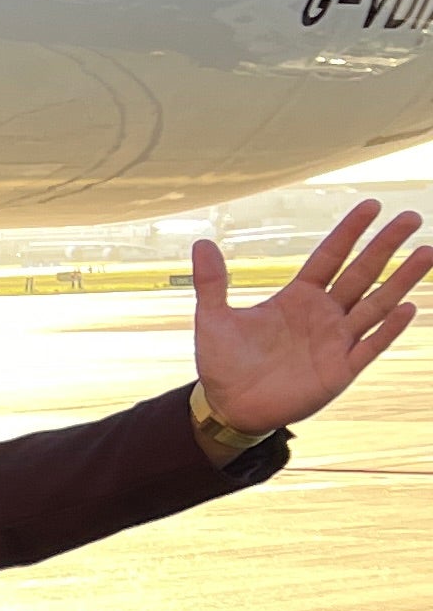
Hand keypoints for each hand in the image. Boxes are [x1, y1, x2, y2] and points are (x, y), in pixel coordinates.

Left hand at [193, 201, 429, 436]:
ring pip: (376, 304)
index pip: (330, 256)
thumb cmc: (224, 362)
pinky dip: (389, 329)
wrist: (228, 406)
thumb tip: (201, 242)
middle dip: (386, 246)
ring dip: (401, 280)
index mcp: (298, 297)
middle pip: (361, 273)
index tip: (372, 204)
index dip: (350, 231)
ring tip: (427, 253)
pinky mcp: (340, 370)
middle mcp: (324, 314)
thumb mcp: (213, 319)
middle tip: (412, 217)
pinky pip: (370, 346)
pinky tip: (409, 308)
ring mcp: (336, 341)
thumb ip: (211, 282)